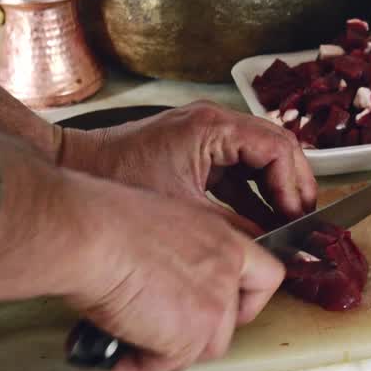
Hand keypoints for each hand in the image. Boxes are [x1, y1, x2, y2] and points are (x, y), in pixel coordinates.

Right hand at [0, 138, 285, 370]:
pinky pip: (170, 364)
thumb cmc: (109, 222)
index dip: (247, 300)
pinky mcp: (191, 334)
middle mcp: (227, 270)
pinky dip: (143, 363)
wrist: (93, 235)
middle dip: (197, 334)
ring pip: (203, 348)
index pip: (265, 275)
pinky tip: (122, 349)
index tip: (228, 309)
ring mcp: (214, 304)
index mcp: (223, 238)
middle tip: (163, 330)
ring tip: (135, 339)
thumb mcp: (164, 228)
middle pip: (231, 322)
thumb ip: (182, 259)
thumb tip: (168, 288)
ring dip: (169, 351)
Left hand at [60, 101, 316, 230]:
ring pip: (259, 158)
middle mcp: (214, 123)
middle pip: (275, 147)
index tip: (295, 215)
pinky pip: (236, 169)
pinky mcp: (194, 151)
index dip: (294, 183)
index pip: (278, 146)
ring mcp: (204, 136)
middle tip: (300, 219)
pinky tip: (255, 221)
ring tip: (284, 222)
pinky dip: (250, 193)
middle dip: (291, 185)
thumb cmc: (116, 181)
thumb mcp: (184, 211)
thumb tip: (265, 247)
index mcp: (215, 127)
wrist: (69, 171)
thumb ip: (231, 226)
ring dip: (273, 190)